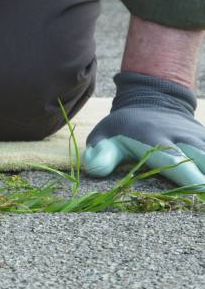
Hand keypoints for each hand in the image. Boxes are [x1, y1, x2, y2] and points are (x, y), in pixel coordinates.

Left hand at [84, 72, 204, 189]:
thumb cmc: (122, 127)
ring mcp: (197, 136)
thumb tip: (95, 169)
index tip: (201, 189)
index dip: (188, 175)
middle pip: (203, 157)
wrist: (152, 98)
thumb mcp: (104, 135)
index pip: (172, 159)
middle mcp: (180, 136)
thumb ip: (100, 154)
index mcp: (153, 138)